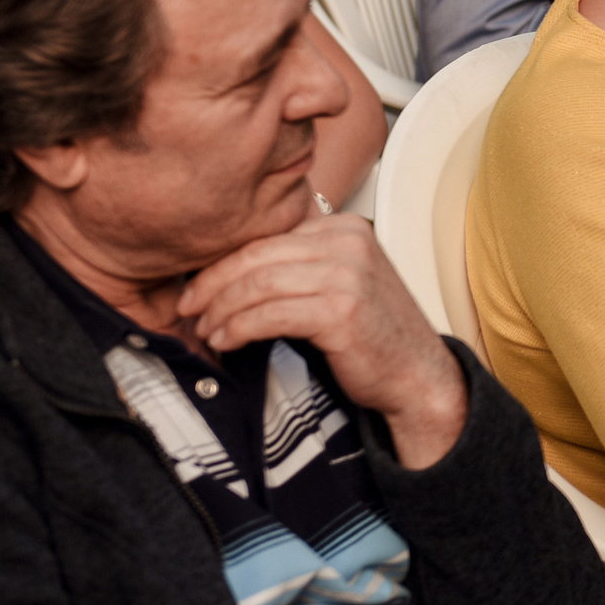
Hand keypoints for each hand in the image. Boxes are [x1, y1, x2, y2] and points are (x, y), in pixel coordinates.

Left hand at [179, 214, 469, 469]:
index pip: (267, 236)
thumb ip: (299, 265)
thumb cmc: (372, 336)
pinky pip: (270, 313)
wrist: (417, 376)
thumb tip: (227, 268)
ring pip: (258, 283)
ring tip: (206, 330)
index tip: (196, 287)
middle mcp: (349, 243)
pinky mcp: (341, 310)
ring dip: (221, 310)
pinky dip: (239, 328)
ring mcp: (349, 274)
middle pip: (258, 255)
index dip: (222, 261)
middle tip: (187, 308)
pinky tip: (226, 341)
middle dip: (212, 283)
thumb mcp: (339, 283)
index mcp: (345, 228)